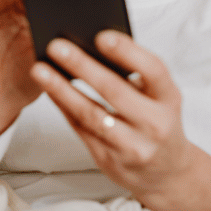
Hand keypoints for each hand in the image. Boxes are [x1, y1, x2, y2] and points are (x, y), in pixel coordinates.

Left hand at [28, 30, 197, 203]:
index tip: (101, 36)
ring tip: (40, 69)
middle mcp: (155, 124)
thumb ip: (135, 76)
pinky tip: (49, 90)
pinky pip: (81, 129)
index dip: (128, 52)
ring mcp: (133, 146)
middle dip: (82, 66)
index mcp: (169, 99)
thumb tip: (91, 46)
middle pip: (115, 91)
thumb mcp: (160, 97)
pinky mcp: (110, 161)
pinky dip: (63, 107)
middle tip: (56, 46)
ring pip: (92, 114)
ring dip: (62, 90)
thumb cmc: (158, 122)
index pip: (153, 70)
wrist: (167, 174)